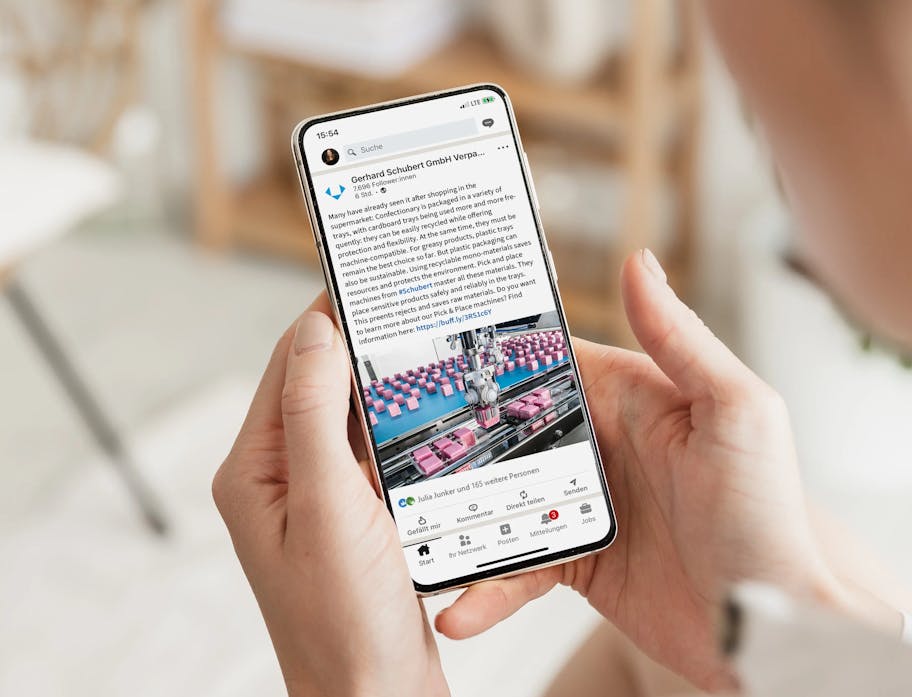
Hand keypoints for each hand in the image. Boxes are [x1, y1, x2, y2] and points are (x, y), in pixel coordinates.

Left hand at [212, 295, 448, 696]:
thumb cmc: (343, 621)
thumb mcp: (326, 507)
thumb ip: (315, 416)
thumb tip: (316, 332)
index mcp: (254, 471)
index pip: (289, 367)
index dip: (325, 318)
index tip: (365, 276)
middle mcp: (281, 479)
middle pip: (320, 387)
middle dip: (360, 346)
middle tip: (407, 305)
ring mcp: (319, 498)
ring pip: (351, 418)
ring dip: (383, 385)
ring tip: (421, 344)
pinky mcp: (355, 517)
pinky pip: (375, 453)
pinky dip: (400, 428)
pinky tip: (428, 412)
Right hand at [436, 250, 840, 690]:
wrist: (772, 629)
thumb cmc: (768, 517)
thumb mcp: (734, 412)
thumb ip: (681, 338)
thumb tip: (639, 262)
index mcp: (630, 397)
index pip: (546, 363)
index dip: (491, 357)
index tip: (432, 357)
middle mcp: (602, 445)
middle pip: (507, 431)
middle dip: (453, 440)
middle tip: (391, 452)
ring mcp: (585, 504)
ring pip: (499, 500)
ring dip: (456, 520)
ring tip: (412, 540)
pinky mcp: (578, 559)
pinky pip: (518, 566)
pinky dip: (487, 588)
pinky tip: (458, 608)